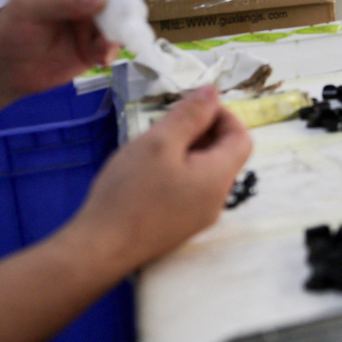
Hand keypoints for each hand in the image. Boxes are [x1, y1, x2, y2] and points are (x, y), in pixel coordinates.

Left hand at [0, 0, 140, 99]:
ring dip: (118, 35)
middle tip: (128, 24)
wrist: (3, 70)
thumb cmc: (11, 30)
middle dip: (125, 11)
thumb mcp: (32, 8)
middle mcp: (86, 1)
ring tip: (107, 46)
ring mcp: (92, 26)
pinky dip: (111, 52)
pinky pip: (111, 48)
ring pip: (118, 25)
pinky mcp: (94, 49)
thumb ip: (65, 0)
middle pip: (117, 0)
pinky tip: (102, 59)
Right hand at [67, 86, 251, 269]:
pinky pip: (189, 190)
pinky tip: (146, 171)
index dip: (222, 115)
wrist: (100, 250)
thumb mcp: (160, 141)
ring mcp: (198, 217)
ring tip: (153, 146)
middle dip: (201, 131)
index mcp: (219, 178)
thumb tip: (213, 91)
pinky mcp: (178, 227)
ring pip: (204, 172)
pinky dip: (176, 171)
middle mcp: (217, 200)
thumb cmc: (130, 192)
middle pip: (224, 155)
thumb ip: (190, 114)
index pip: (241, 137)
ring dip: (186, 151)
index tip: (191, 107)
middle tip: (166, 124)